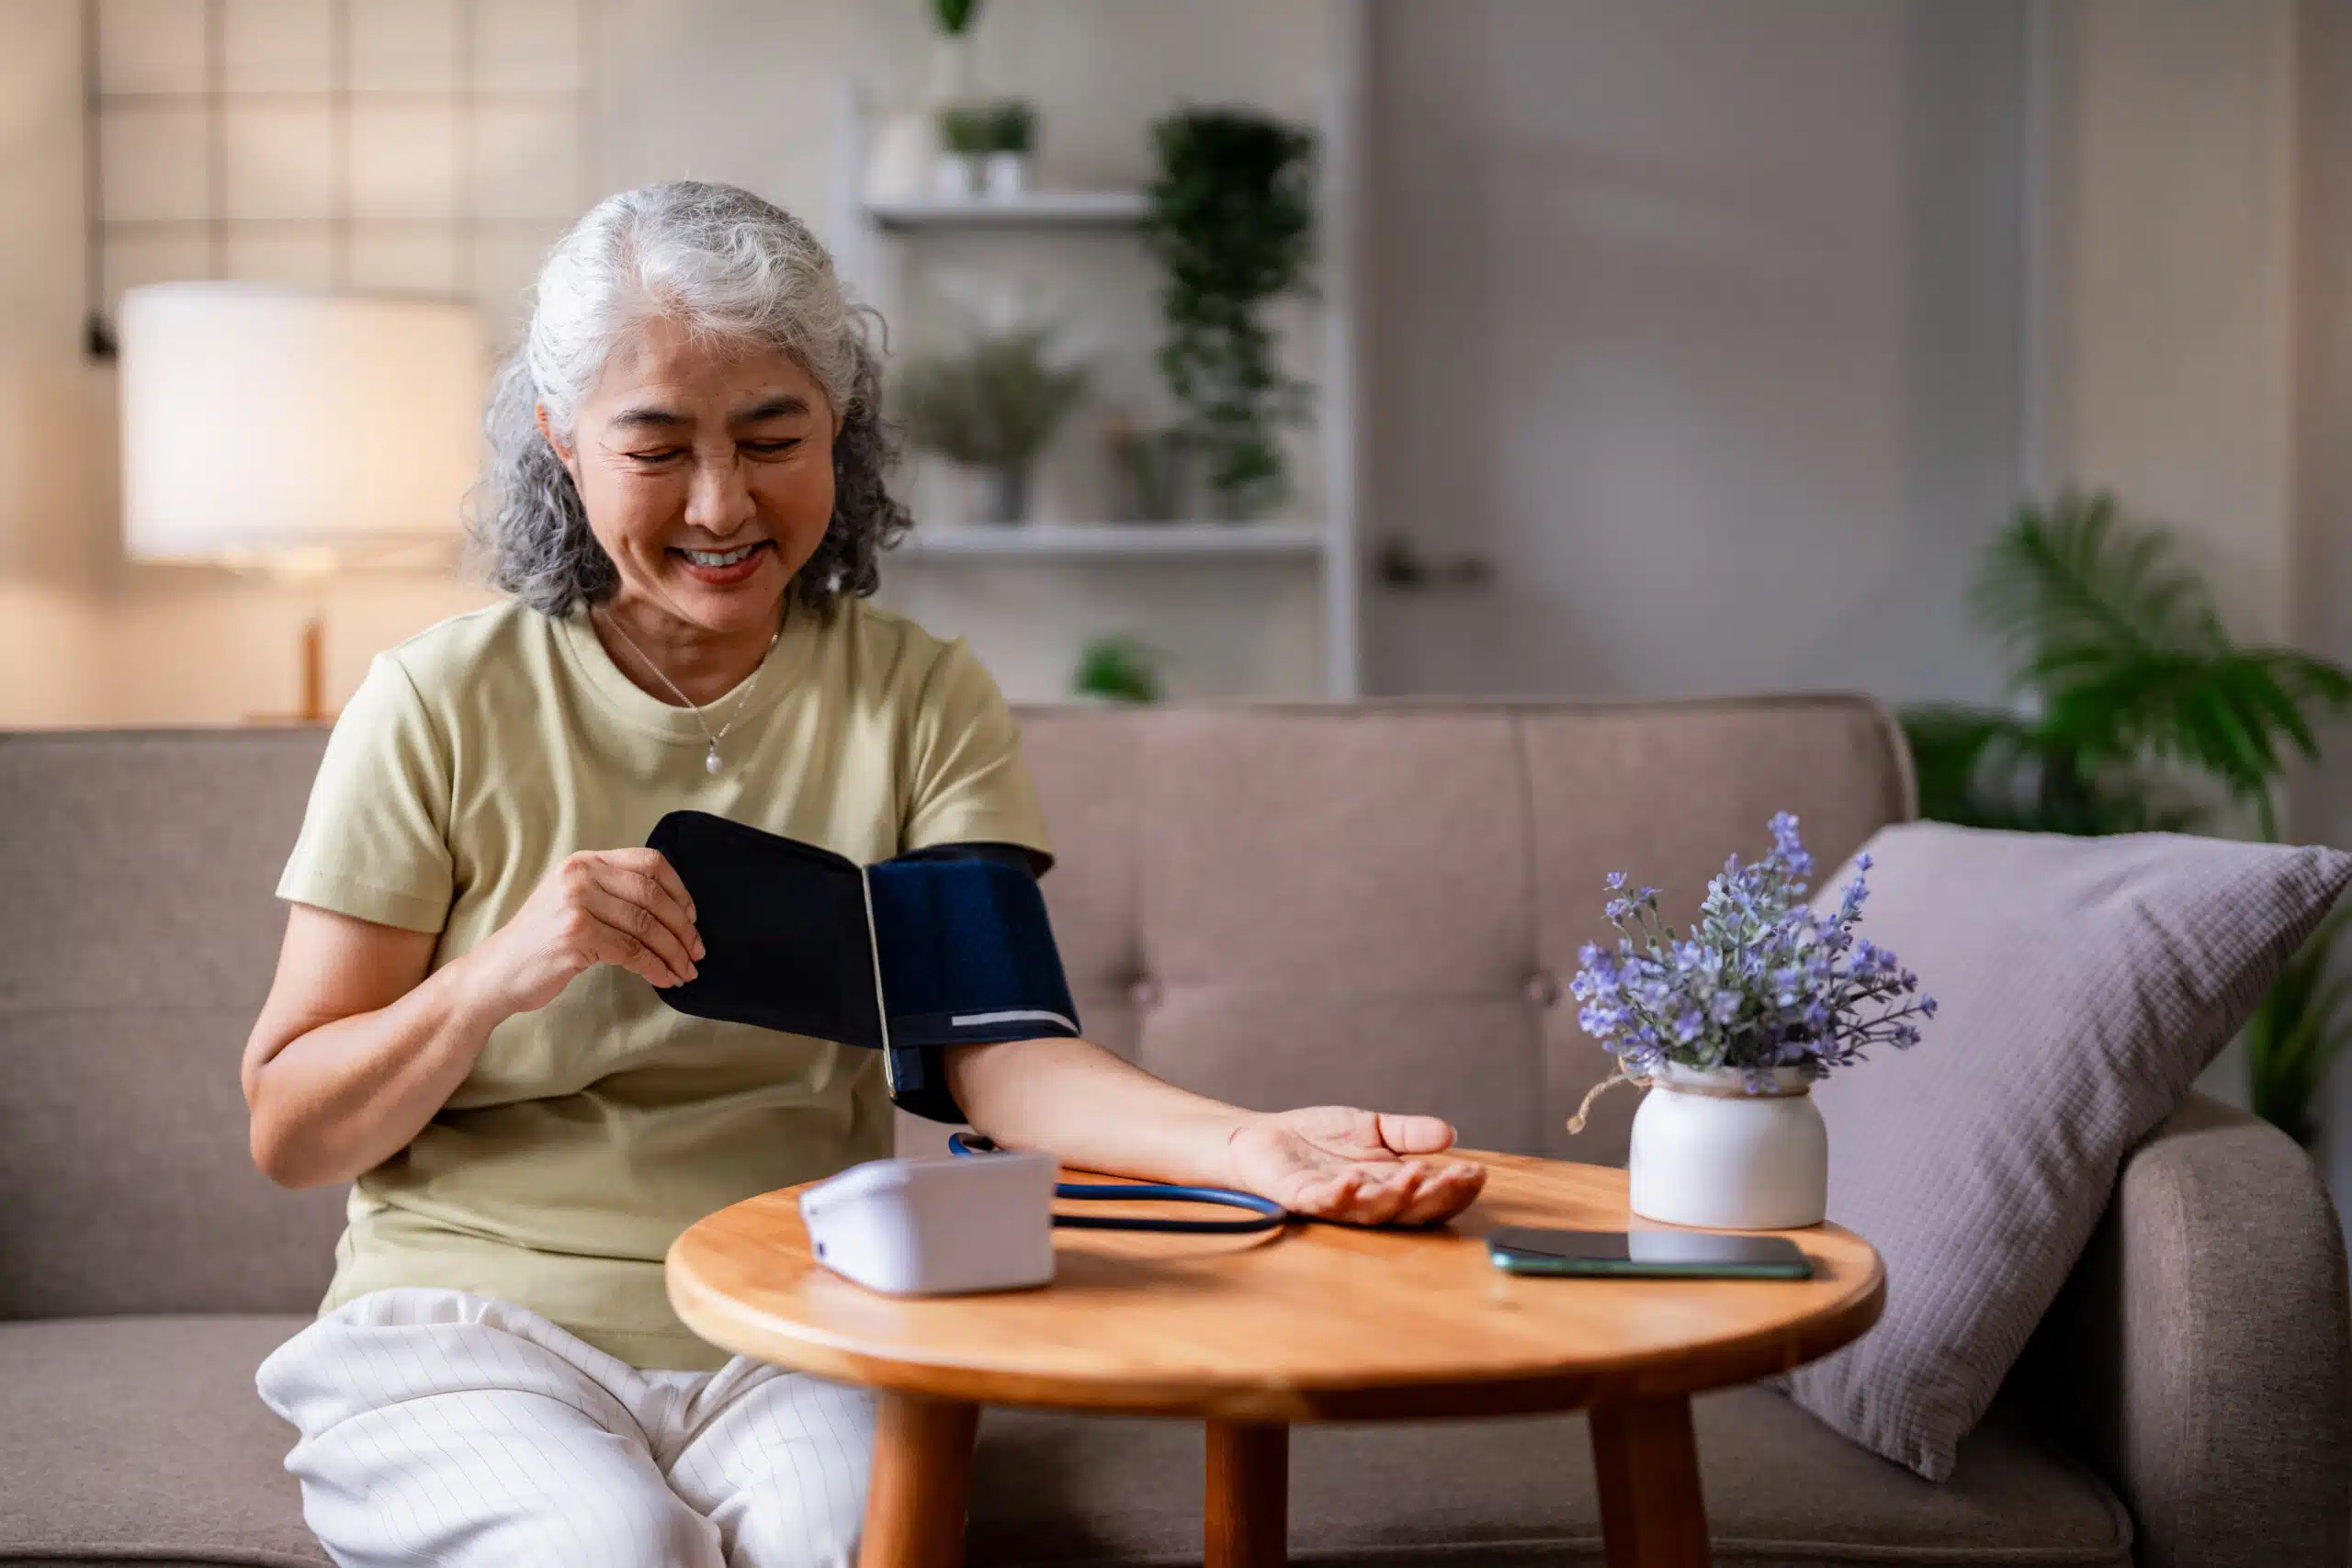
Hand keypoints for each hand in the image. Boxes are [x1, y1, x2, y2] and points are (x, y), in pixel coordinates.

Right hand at [463, 849, 704, 1016]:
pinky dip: (655, 968)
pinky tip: (665, 979)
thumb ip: (611, 892)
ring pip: (646, 926)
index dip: (680, 891)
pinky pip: (632, 952)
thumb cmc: (540, 942)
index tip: (692, 917)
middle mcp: (580, 876)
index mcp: (585, 862)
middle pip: (653, 895)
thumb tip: (673, 908)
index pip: (649, 863)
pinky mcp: (576, 936)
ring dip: (673, 952)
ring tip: (685, 970)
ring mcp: (577, 904)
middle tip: (696, 951)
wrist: (495, 972)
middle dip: (683, 927)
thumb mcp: (572, 900)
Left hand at [1226, 1106, 1485, 1226]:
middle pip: (1408, 1210)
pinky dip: (1340, 1194)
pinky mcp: (1301, 1198)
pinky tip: (1355, 1180)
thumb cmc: (1318, 1139)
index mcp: (1387, 1186)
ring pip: (1372, 1210)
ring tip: (1417, 1174)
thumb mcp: (1371, 1128)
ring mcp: (1335, 1202)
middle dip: (1437, 1196)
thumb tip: (1449, 1134)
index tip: (1478, 1173)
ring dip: (1396, 1195)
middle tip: (1459, 1178)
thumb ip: (1407, 1133)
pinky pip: (1324, 1202)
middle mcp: (1366, 1201)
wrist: (1263, 1139)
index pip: (1429, 1196)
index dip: (1455, 1189)